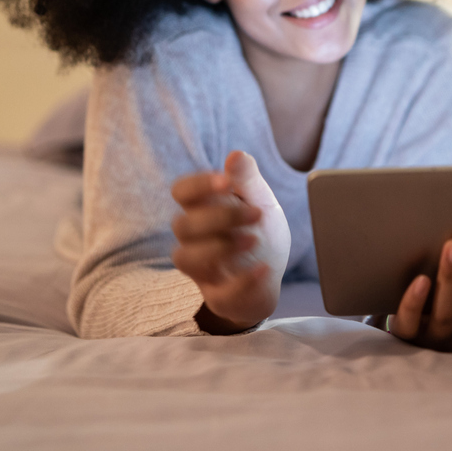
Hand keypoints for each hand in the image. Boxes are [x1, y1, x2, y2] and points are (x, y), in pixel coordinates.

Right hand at [170, 151, 290, 333]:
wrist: (270, 275)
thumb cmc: (257, 230)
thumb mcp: (260, 201)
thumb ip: (248, 180)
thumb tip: (235, 155)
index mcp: (202, 209)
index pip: (181, 192)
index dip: (198, 185)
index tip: (226, 182)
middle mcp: (193, 239)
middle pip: (183, 225)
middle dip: (220, 217)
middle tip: (257, 214)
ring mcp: (202, 269)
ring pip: (185, 258)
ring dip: (219, 248)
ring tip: (254, 241)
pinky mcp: (219, 296)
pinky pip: (220, 292)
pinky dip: (243, 280)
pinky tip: (265, 268)